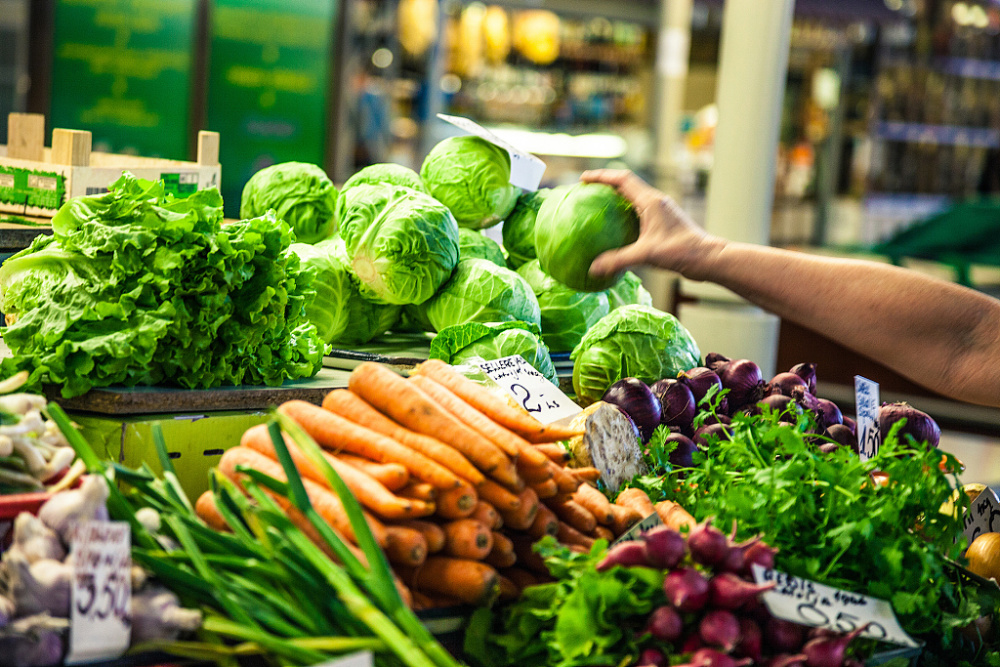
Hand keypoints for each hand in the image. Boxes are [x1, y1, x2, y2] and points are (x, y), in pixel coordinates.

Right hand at [580, 169, 720, 279]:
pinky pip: (639, 211)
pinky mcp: (664, 222)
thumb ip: (619, 260)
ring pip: (634, 197)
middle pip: (627, 184)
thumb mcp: (647, 255)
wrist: (708, 258)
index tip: (583, 179)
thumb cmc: (681, 252)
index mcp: (651, 201)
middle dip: (606, 184)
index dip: (601, 176)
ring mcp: (661, 211)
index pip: (622, 179)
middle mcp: (656, 201)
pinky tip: (616, 230)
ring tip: (597, 207)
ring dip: (616, 198)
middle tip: (587, 191)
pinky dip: (624, 214)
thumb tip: (594, 268)